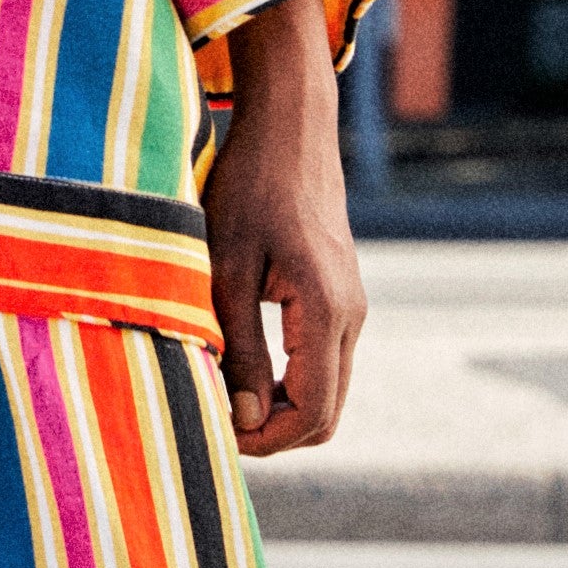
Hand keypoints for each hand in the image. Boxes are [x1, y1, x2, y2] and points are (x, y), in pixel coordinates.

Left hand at [203, 0, 366, 456]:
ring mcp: (352, 306)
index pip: (311, 413)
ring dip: (280, 408)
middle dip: (273, 433)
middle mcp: (352, 315)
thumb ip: (238, 348)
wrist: (290, 128)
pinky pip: (323, 362)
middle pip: (326, 414)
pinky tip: (244, 368)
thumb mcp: (227, 269)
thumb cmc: (250, 187)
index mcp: (327, 310)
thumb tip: (247, 421)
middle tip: (215, 421)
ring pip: (327, 391)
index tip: (215, 431)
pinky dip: (290, 382)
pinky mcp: (340, 297)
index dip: (263, 440)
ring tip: (223, 395)